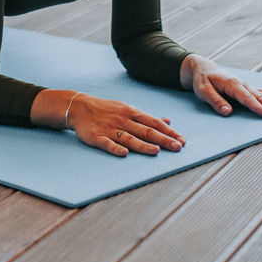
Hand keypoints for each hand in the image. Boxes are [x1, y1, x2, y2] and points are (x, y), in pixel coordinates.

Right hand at [67, 94, 185, 157]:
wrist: (79, 107)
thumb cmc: (106, 109)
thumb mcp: (128, 109)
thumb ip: (147, 117)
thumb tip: (168, 121)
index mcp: (132, 113)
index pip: (154, 122)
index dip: (169, 131)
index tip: (182, 140)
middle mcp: (123, 120)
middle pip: (145, 131)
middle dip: (163, 139)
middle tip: (178, 147)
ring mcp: (110, 129)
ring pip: (129, 138)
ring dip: (143, 145)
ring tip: (156, 151)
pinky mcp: (96, 137)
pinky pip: (107, 143)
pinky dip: (116, 148)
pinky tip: (124, 154)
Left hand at [182, 54, 261, 118]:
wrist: (202, 67)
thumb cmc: (202, 79)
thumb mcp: (203, 90)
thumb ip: (215, 101)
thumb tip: (228, 112)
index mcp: (232, 85)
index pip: (247, 99)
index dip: (259, 108)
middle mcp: (242, 84)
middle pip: (260, 97)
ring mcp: (246, 85)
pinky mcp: (246, 87)